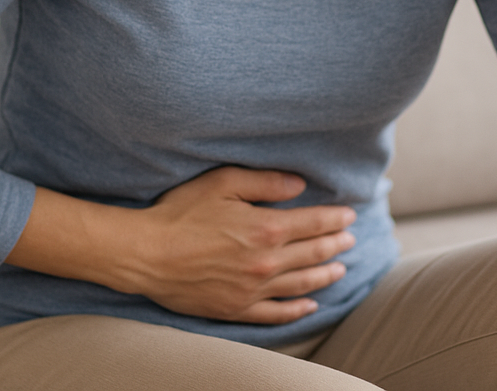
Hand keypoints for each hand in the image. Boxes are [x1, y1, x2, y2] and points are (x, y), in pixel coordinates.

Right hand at [124, 167, 355, 323]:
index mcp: (265, 228)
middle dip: (336, 244)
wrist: (146, 254)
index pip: (314, 223)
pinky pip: (275, 314)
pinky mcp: (235, 309)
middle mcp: (265, 262)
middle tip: (351, 238)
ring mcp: (251, 290)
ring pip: (301, 284)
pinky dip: (297, 310)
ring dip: (325, 275)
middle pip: (313, 254)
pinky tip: (310, 305)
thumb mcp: (223, 182)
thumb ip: (265, 182)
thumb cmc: (181, 212)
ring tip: (341, 268)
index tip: (349, 215)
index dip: (335, 219)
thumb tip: (300, 185)